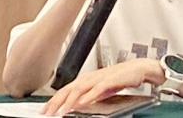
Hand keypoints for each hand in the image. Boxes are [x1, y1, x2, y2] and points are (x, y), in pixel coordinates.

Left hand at [41, 59, 163, 115]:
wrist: (138, 68)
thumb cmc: (120, 78)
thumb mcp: (101, 90)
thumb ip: (88, 96)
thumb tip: (76, 105)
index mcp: (87, 79)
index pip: (66, 89)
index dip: (54, 100)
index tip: (45, 111)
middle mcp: (91, 77)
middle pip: (69, 88)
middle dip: (56, 101)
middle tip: (46, 113)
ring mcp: (100, 78)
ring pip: (80, 88)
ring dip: (69, 100)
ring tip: (60, 111)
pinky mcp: (111, 80)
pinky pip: (97, 89)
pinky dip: (88, 96)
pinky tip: (81, 103)